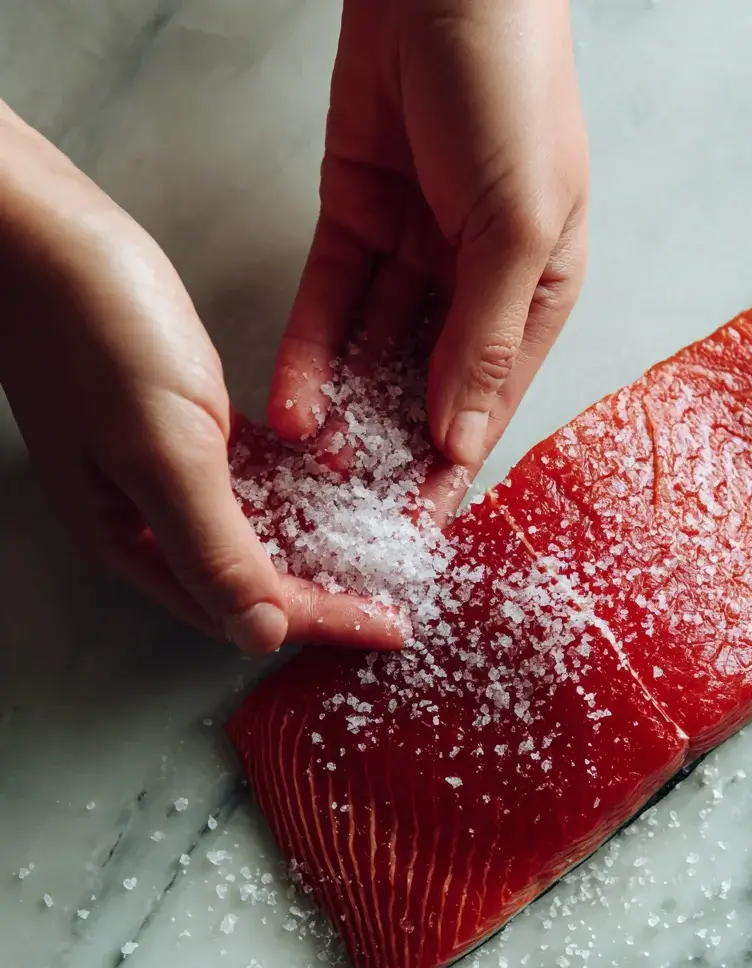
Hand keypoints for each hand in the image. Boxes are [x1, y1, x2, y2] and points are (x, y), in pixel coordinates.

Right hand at [0, 104, 405, 652]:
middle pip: (253, 578)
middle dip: (325, 592)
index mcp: (135, 539)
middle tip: (393, 597)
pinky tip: (338, 484)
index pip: (244, 607)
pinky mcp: (182, 422)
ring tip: (380, 550)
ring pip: (255, 528)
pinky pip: (250, 475)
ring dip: (316, 543)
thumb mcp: (161, 450)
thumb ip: (212, 546)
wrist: (42, 231)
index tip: (389, 626)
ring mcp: (164, 468)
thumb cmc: (91, 330)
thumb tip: (260, 634)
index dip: (323, 619)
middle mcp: (149, 516)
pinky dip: (295, 486)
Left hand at [269, 0, 588, 512]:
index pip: (490, 402)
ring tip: (310, 463)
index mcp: (536, 293)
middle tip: (349, 507)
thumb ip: (485, 336)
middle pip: (427, 388)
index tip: (418, 528)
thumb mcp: (519, 227)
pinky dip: (311, 353)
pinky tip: (292, 404)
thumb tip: (459, 437)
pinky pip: (330, 305)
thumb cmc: (514, 92)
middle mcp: (475, 284)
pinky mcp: (356, 223)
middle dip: (390, 448)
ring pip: (372, 354)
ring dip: (343, 409)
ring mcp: (413, 256)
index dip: (454, 468)